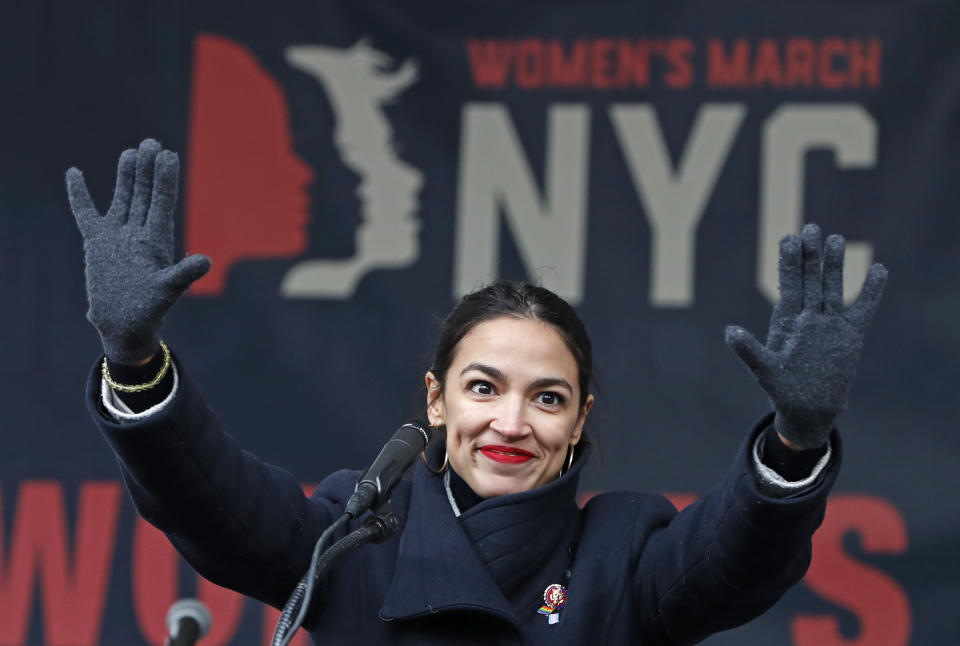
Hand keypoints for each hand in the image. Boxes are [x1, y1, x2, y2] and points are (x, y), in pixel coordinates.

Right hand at [67, 139, 210, 363]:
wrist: (123, 324)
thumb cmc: (148, 310)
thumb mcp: (167, 291)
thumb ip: (184, 274)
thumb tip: (205, 261)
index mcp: (156, 240)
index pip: (162, 202)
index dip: (166, 179)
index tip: (168, 154)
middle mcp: (138, 233)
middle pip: (144, 194)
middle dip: (148, 169)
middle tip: (152, 142)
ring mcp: (117, 235)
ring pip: (122, 198)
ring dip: (126, 176)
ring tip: (131, 152)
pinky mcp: (96, 242)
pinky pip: (86, 213)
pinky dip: (80, 195)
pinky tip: (75, 173)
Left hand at [724, 223, 886, 448]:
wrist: (808, 408)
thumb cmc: (782, 388)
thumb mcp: (764, 368)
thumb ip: (748, 350)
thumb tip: (729, 332)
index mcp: (787, 320)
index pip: (789, 284)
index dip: (788, 262)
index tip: (788, 237)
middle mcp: (809, 316)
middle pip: (810, 279)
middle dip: (810, 255)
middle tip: (810, 227)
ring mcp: (830, 323)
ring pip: (833, 288)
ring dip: (835, 265)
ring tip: (837, 239)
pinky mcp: (850, 335)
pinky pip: (862, 309)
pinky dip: (870, 291)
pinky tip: (878, 269)